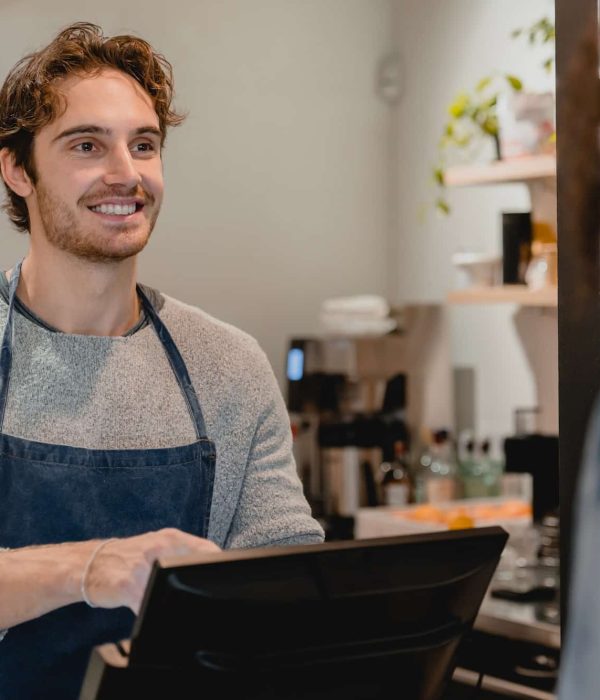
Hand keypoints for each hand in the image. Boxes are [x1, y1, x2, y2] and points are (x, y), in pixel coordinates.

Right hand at [83, 528, 219, 612]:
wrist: (89, 564)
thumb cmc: (126, 555)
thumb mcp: (156, 544)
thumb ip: (182, 551)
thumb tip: (209, 564)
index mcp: (170, 538)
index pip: (207, 550)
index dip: (216, 568)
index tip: (220, 581)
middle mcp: (158, 548)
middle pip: (191, 571)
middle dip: (196, 588)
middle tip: (197, 598)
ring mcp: (143, 567)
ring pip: (170, 590)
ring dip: (175, 603)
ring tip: (172, 605)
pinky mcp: (128, 587)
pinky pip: (148, 605)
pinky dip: (153, 613)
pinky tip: (151, 613)